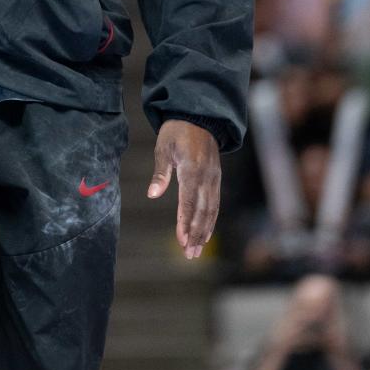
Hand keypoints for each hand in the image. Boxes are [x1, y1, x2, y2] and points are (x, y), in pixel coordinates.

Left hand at [147, 119, 220, 258]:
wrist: (199, 116)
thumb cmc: (177, 131)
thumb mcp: (163, 147)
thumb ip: (160, 173)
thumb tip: (152, 195)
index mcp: (192, 168)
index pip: (189, 201)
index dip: (186, 222)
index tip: (182, 240)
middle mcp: (206, 176)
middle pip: (202, 210)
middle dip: (196, 233)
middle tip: (189, 254)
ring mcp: (214, 178)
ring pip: (211, 210)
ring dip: (204, 231)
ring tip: (196, 250)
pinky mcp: (216, 179)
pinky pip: (215, 203)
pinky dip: (211, 220)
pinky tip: (205, 233)